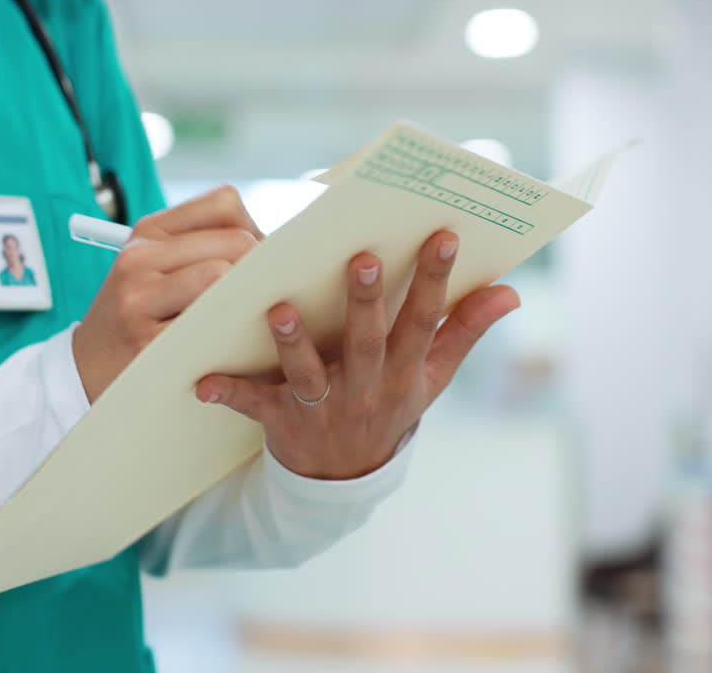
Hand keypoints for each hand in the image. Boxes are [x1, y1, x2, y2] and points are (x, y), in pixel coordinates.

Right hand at [74, 186, 263, 401]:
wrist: (83, 367)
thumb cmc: (135, 314)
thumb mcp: (151, 266)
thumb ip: (202, 246)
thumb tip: (272, 244)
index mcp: (147, 232)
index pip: (224, 204)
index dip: (253, 229)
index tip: (255, 259)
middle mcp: (140, 258)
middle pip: (235, 242)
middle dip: (261, 267)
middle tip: (264, 293)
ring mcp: (139, 299)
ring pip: (221, 276)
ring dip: (247, 298)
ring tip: (245, 316)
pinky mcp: (146, 340)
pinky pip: (209, 325)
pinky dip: (228, 333)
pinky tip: (227, 342)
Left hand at [195, 231, 519, 479]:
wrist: (343, 478)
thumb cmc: (390, 407)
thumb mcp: (432, 378)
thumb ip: (465, 331)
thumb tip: (509, 290)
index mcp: (405, 372)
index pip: (425, 321)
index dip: (437, 280)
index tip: (444, 235)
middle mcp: (367, 389)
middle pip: (368, 343)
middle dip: (367, 303)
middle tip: (363, 259)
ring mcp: (324, 407)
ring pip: (309, 373)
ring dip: (294, 344)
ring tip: (279, 309)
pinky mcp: (282, 421)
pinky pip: (253, 405)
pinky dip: (228, 395)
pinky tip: (202, 382)